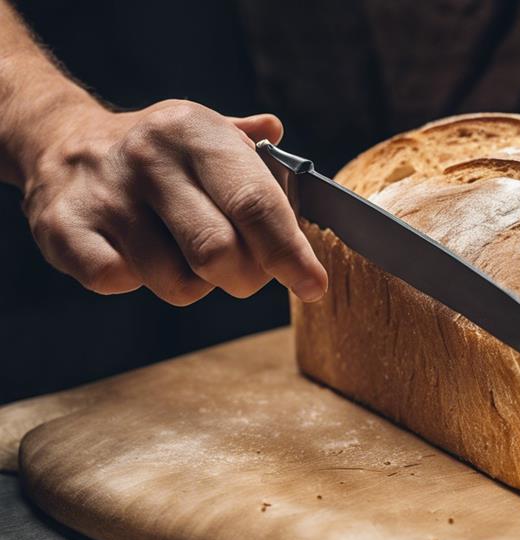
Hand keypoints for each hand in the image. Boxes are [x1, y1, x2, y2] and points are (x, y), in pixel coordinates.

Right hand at [19, 99, 327, 304]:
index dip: (290, 253)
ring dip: (193, 284)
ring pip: (176, 282)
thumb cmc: (163, 154)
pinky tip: (134, 254)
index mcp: (195, 131)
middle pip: (219, 253)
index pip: (255, 204)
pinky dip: (136, 281)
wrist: (63, 141)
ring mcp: (105, 193)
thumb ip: (253, 150)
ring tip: (180, 252)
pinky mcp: (63, 226)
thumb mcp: (208, 134)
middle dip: (245, 278)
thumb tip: (276, 133)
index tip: (314, 285)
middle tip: (244, 273)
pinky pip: (119, 282)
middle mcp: (149, 157)